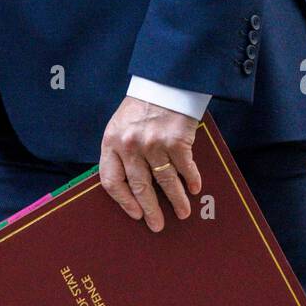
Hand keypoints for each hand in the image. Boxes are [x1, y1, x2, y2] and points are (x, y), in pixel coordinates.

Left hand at [99, 96, 201, 231]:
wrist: (164, 81)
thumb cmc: (142, 106)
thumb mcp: (122, 125)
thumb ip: (121, 151)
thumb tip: (130, 186)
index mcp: (112, 141)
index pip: (111, 181)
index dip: (122, 201)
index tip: (134, 213)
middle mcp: (130, 145)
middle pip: (139, 187)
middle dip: (150, 210)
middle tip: (157, 225)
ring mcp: (153, 144)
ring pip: (164, 182)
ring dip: (176, 201)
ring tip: (182, 213)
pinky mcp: (175, 140)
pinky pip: (184, 168)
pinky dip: (191, 180)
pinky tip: (195, 188)